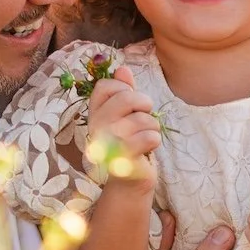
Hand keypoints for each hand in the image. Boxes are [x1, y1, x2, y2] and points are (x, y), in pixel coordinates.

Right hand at [87, 66, 160, 189]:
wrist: (129, 181)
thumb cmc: (129, 145)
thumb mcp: (126, 116)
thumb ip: (124, 92)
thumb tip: (122, 68)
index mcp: (94, 114)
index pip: (105, 86)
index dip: (124, 89)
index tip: (129, 104)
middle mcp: (96, 127)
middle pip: (127, 97)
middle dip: (145, 105)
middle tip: (144, 118)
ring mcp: (108, 143)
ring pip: (144, 119)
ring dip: (153, 127)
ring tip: (144, 138)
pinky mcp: (123, 158)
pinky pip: (150, 137)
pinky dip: (154, 141)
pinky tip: (146, 149)